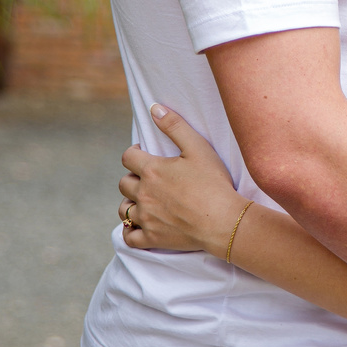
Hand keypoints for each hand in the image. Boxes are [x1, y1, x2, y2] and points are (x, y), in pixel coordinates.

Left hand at [118, 106, 243, 255]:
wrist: (223, 221)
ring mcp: (146, 218)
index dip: (135, 153)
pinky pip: (129, 236)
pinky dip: (130, 230)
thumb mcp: (198, 148)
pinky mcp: (151, 238)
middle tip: (150, 179)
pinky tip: (140, 224)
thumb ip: (175, 126)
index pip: (128, 157)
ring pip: (123, 209)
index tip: (146, 155)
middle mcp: (143, 194)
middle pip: (124, 183)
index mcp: (152, 170)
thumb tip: (154, 108)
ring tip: (145, 201)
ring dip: (131, 203)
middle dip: (134, 178)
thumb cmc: (214, 183)